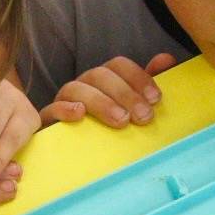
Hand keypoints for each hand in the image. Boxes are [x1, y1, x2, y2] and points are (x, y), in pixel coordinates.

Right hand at [41, 53, 175, 126]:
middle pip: (100, 75)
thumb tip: (166, 59)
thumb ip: (145, 84)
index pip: (119, 65)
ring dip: (101, 102)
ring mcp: (64, 100)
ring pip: (77, 89)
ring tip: (120, 120)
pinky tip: (79, 114)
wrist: (71, 154)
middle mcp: (83, 84)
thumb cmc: (105, 127)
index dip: (138, 77)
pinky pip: (52, 109)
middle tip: (144, 117)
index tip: (155, 99)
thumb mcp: (129, 106)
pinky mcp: (48, 120)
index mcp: (103, 79)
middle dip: (125, 94)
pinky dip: (65, 109)